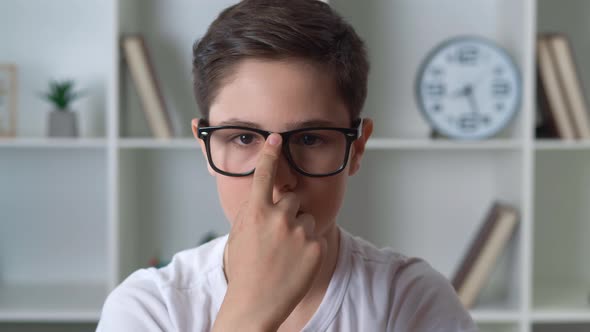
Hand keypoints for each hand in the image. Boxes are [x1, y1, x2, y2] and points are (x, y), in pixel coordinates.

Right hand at [212, 133, 326, 331]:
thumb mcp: (240, 235)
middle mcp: (278, 217)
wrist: (255, 303)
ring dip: (299, 231)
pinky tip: (295, 264)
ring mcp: (299, 232)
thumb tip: (264, 197)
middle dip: (288, 212)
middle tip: (278, 237)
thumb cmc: (244, 269)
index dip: (270, 154)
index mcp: (255, 212)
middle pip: (292, 199)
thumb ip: (254, 212)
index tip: (276, 139)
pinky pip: (315, 237)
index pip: (264, 175)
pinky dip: (308, 248)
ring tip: (286, 254)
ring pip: (306, 218)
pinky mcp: (316, 247)